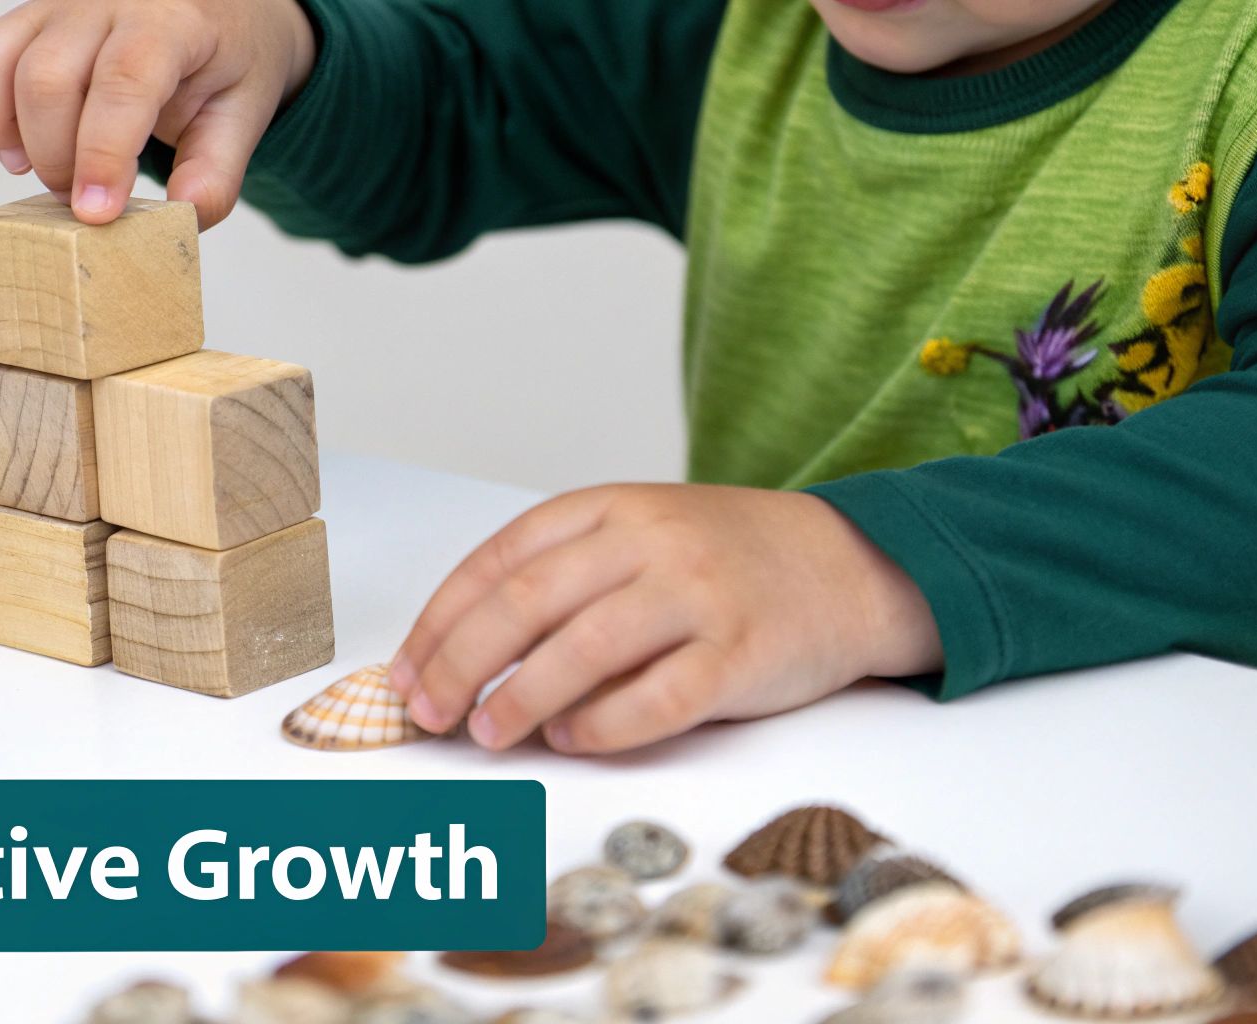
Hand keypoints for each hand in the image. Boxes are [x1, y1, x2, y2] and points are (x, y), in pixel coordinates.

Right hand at [0, 0, 317, 227]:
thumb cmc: (223, 57)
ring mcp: (52, 7)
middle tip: (84, 199)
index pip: (123, 80)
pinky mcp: (20, 20)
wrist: (209, 5)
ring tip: (47, 169)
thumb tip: (184, 217)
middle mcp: (101, 3)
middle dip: (57, 160)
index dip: (102, 153)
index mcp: (168, 22)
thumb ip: (217, 169)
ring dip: (8, 137)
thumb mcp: (244, 111)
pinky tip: (21, 142)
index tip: (95, 212)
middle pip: (46, 80)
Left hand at [389, 485, 943, 753]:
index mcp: (610, 509)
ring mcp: (698, 593)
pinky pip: (659, 697)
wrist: (850, 565)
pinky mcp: (741, 651)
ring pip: (584, 648)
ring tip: (487, 732)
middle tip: (427, 712)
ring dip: (521, 697)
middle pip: (526, 601)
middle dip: (461, 662)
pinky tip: (571, 737)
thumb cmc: (727, 562)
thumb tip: (464, 659)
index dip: (441, 620)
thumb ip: (564, 580)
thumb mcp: (640, 539)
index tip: (406, 671)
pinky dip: (603, 724)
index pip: (499, 560)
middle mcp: (649, 541)